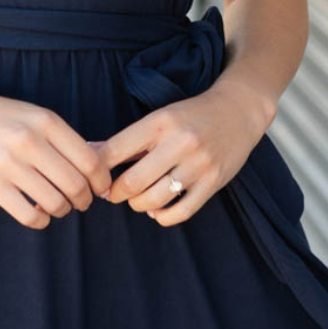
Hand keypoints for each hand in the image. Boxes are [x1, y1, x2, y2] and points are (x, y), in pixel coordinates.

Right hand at [0, 86, 113, 229]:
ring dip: (62, 210)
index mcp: (46, 121)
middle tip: (81, 202)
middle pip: (76, 185)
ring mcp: (9, 164)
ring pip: (55, 203)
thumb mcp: (33, 115)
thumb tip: (98, 166)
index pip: (91, 161)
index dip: (102, 181)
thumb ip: (63, 138)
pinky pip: (29, 215)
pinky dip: (41, 220)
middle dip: (85, 200)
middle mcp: (30, 141)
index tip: (100, 189)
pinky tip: (38, 213)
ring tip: (58, 206)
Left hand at [90, 84, 273, 225]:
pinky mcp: (213, 183)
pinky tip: (157, 209)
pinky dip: (163, 216)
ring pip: (154, 200)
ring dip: (138, 205)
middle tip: (113, 193)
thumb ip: (127, 140)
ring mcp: (198, 165)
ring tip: (137, 199)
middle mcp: (179, 143)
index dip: (95, 170)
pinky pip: (181, 212)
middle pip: (131, 182)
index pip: (114, 151)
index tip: (93, 178)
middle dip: (115, 193)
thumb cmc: (191, 117)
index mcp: (159, 122)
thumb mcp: (158, 119)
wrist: (238, 112)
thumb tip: (89, 152)